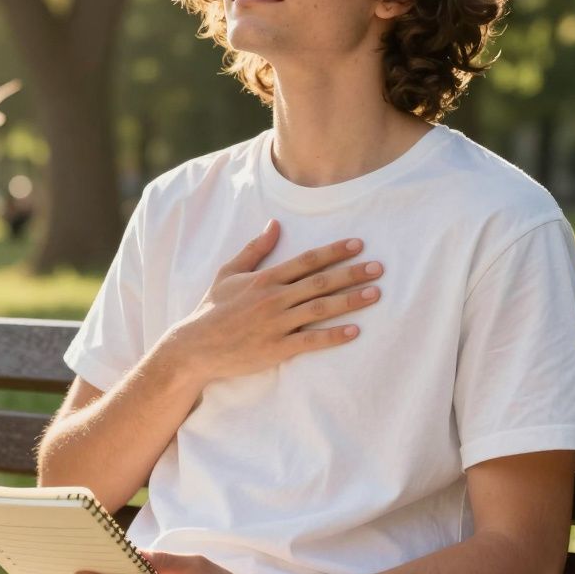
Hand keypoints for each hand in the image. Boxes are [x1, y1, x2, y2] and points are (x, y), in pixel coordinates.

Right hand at [165, 219, 383, 383]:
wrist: (195, 347)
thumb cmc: (212, 310)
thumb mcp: (228, 273)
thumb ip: (254, 250)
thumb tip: (274, 225)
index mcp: (265, 278)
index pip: (307, 260)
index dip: (335, 251)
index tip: (359, 245)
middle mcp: (274, 298)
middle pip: (321, 282)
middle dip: (352, 273)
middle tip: (379, 267)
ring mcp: (276, 324)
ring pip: (320, 308)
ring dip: (350, 301)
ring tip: (375, 294)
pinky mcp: (276, 348)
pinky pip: (310, 341)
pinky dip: (333, 336)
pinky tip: (354, 331)